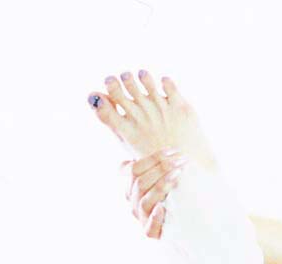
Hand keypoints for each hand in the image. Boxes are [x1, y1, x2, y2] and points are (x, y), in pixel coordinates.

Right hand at [88, 70, 217, 170]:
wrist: (188, 169)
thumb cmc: (154, 153)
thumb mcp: (128, 140)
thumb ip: (110, 119)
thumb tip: (93, 96)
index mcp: (126, 130)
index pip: (104, 107)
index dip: (101, 94)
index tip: (107, 87)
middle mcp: (141, 118)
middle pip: (120, 90)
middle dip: (117, 80)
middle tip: (122, 77)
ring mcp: (160, 110)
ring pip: (144, 80)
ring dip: (141, 76)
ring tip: (141, 76)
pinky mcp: (179, 107)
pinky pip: (168, 84)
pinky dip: (165, 81)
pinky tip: (162, 83)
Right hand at [123, 149, 185, 239]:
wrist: (184, 225)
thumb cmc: (174, 196)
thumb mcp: (163, 178)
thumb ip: (155, 166)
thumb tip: (160, 151)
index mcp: (130, 187)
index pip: (133, 169)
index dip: (152, 158)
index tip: (173, 151)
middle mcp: (133, 202)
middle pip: (140, 183)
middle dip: (162, 168)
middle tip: (182, 160)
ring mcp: (141, 218)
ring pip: (145, 201)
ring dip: (162, 186)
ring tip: (179, 174)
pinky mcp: (151, 233)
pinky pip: (149, 228)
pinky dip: (155, 218)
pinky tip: (162, 208)